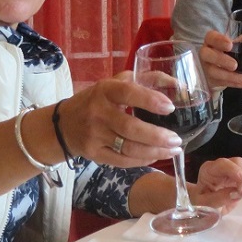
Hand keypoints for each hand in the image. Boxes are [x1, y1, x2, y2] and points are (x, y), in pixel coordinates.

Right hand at [56, 72, 181, 167]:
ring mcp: (94, 135)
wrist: (63, 123)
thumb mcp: (116, 83)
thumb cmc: (98, 100)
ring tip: (173, 150)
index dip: (150, 100)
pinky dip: (142, 161)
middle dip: (158, 136)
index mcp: (106, 90)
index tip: (170, 108)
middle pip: (131, 128)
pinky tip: (155, 156)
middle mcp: (98, 112)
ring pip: (128, 148)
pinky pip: (122, 161)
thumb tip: (178, 84)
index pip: (128, 93)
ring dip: (155, 152)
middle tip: (177, 140)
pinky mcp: (94, 153)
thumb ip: (147, 80)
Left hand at [192, 157, 241, 211]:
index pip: (224, 164)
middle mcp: (221, 166)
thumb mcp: (204, 205)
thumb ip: (218, 199)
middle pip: (239, 163)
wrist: (203, 207)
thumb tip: (236, 194)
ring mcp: (233, 170)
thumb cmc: (200, 205)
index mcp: (209, 170)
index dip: (236, 172)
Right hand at [198, 28, 241, 88]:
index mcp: (212, 41)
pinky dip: (234, 84)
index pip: (211, 37)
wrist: (219, 71)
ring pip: (213, 72)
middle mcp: (206, 54)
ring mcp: (206, 68)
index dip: (219, 40)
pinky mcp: (211, 81)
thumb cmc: (229, 54)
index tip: (230, 44)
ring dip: (230, 76)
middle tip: (234, 65)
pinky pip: (221, 83)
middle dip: (220, 59)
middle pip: (207, 55)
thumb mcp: (239, 45)